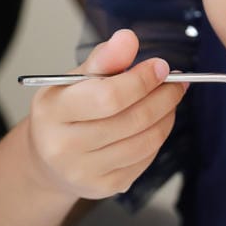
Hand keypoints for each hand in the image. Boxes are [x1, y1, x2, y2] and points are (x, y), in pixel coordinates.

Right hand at [25, 29, 185, 200]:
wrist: (48, 158)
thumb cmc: (65, 111)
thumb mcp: (74, 79)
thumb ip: (103, 59)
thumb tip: (127, 38)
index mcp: (52, 112)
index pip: (108, 96)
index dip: (142, 80)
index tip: (161, 66)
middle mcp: (63, 146)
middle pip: (132, 120)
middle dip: (162, 97)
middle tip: (176, 82)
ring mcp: (84, 171)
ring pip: (144, 141)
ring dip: (167, 116)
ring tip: (170, 99)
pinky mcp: (104, 187)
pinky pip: (145, 158)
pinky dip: (158, 137)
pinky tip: (157, 122)